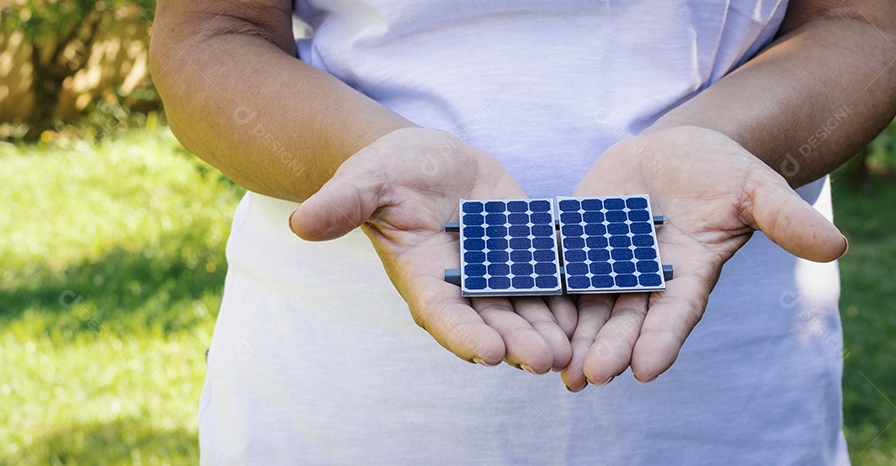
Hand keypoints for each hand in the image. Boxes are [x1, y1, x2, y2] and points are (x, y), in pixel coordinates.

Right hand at [289, 127, 575, 372]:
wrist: (425, 158)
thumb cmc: (387, 170)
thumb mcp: (365, 181)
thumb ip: (340, 205)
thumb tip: (300, 224)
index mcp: (422, 278)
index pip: (443, 315)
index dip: (466, 335)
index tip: (490, 353)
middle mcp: (461, 285)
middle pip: (493, 322)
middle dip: (519, 341)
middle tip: (547, 361)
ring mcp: (495, 272)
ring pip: (526, 308)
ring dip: (550, 330)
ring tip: (576, 349)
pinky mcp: (523, 253)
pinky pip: (549, 278)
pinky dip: (569, 295)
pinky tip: (596, 307)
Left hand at [560, 125, 847, 390]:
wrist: (672, 150)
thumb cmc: (719, 169)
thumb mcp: (752, 186)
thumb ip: (783, 217)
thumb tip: (834, 246)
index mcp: (689, 274)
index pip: (675, 314)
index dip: (662, 341)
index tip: (647, 370)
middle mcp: (646, 280)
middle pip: (626, 321)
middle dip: (609, 349)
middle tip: (588, 378)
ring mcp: (609, 263)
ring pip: (590, 307)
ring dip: (574, 337)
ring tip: (555, 367)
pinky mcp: (578, 244)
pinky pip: (559, 272)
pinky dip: (546, 294)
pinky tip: (524, 316)